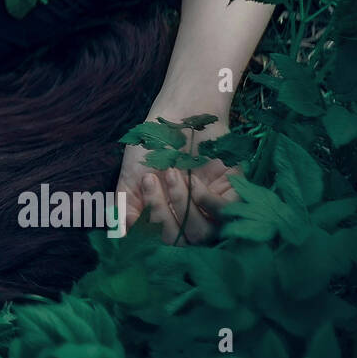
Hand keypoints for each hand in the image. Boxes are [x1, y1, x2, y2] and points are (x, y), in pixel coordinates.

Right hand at [115, 110, 241, 244]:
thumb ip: (125, 210)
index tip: (142, 186)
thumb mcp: (131, 180)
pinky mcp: (234, 195)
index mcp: (166, 220)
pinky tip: (195, 181)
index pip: (161, 242)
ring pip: (201, 233)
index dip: (150, 223)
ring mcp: (213, 210)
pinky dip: (206, 201)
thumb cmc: (152, 146)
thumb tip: (123, 238)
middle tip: (153, 179)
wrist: (177, 115)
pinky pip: (224, 215)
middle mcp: (190, 219)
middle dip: (162, 212)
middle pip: (180, 242)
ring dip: (182, 203)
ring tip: (172, 174)